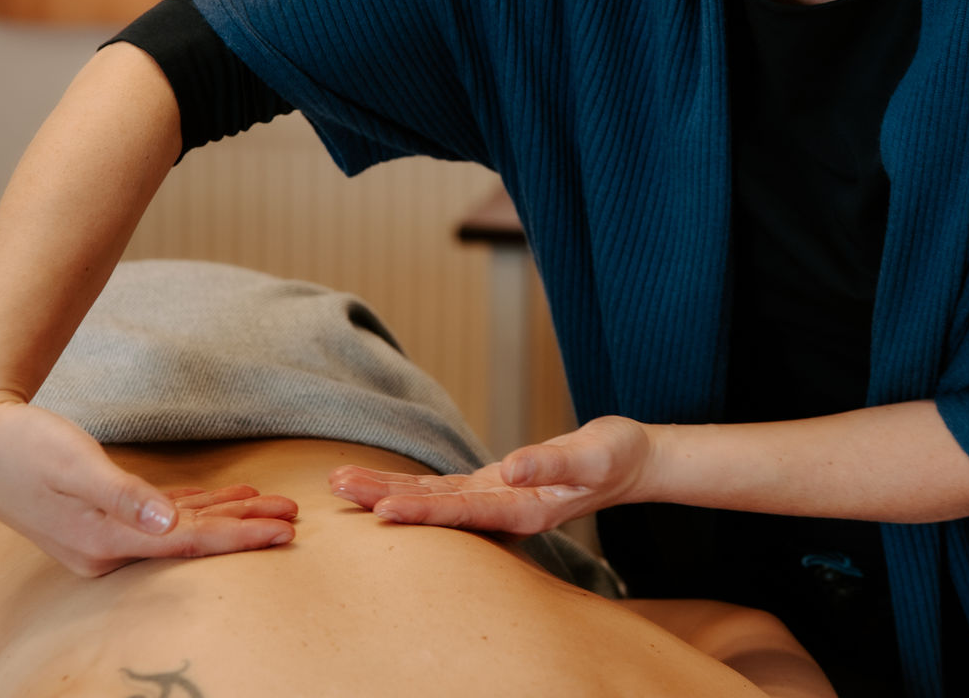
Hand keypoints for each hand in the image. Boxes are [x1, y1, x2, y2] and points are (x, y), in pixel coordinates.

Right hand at [0, 395, 297, 576]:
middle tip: (295, 516)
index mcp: (104, 541)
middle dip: (245, 528)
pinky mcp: (103, 516)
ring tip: (275, 506)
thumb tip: (167, 523)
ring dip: (228, 515)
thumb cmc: (23, 446)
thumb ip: (122, 496)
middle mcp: (107, 547)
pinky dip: (197, 507)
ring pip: (182, 526)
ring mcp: (105, 534)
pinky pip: (163, 516)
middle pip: (192, 539)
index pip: (187, 543)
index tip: (283, 530)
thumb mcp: (73, 465)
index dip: (238, 536)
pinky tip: (229, 498)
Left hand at [328, 415, 654, 533]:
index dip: (422, 511)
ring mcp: (494, 500)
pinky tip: (379, 484)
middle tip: (338, 488)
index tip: (381, 510)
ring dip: (387, 491)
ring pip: (432, 498)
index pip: (463, 512)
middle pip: (434, 508)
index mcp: (523, 510)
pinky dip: (411, 485)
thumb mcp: (592, 456)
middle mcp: (501, 511)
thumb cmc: (616, 457)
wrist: (631, 461)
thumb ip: (553, 463)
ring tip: (341, 483)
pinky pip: (444, 488)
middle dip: (385, 498)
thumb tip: (515, 466)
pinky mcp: (494, 485)